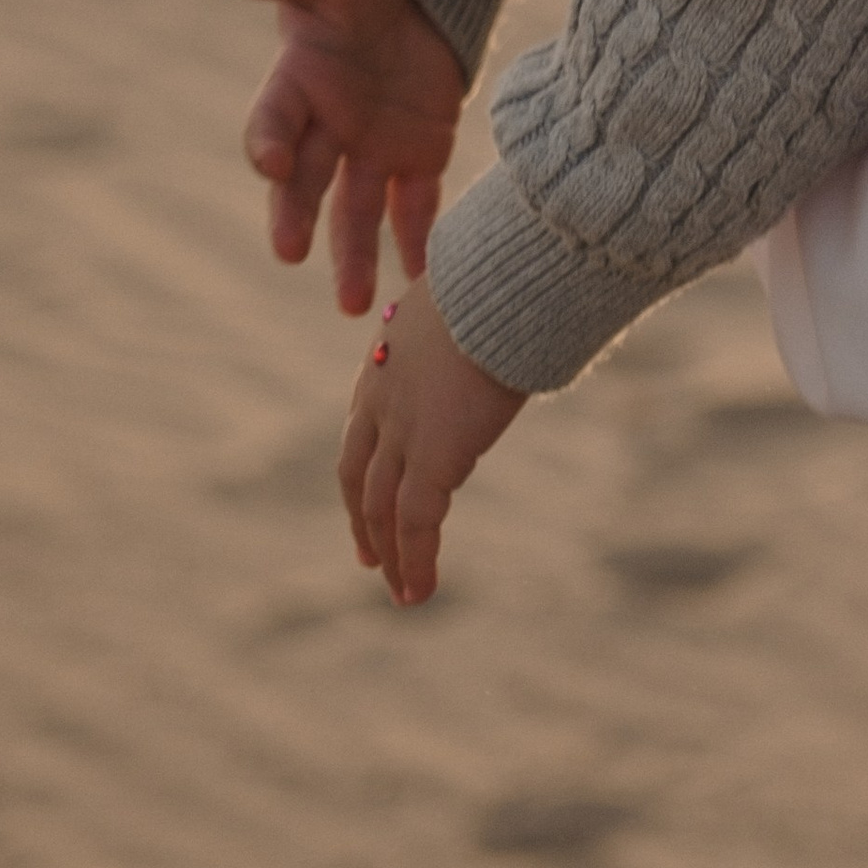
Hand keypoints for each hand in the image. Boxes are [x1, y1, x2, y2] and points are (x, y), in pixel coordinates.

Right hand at [203, 0, 464, 314]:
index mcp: (297, 82)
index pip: (273, 121)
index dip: (268, 142)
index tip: (272, 163)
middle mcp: (328, 125)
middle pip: (307, 181)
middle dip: (298, 216)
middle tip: (290, 252)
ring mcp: (372, 144)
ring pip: (358, 210)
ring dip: (354, 256)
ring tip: (353, 305)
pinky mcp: (419, 151)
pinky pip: (416, 203)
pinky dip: (418, 239)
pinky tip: (422, 278)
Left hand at [338, 274, 523, 604]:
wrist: (505, 281)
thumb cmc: (504, 275)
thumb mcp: (471, 296)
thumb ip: (471, 321)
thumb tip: (509, 316)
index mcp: (386, 355)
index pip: (363, 426)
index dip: (363, 466)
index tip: (368, 496)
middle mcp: (381, 396)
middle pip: (357, 474)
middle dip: (363, 520)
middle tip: (370, 557)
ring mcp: (402, 428)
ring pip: (380, 508)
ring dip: (390, 554)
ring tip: (400, 591)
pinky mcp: (433, 456)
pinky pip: (416, 524)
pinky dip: (415, 562)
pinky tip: (420, 592)